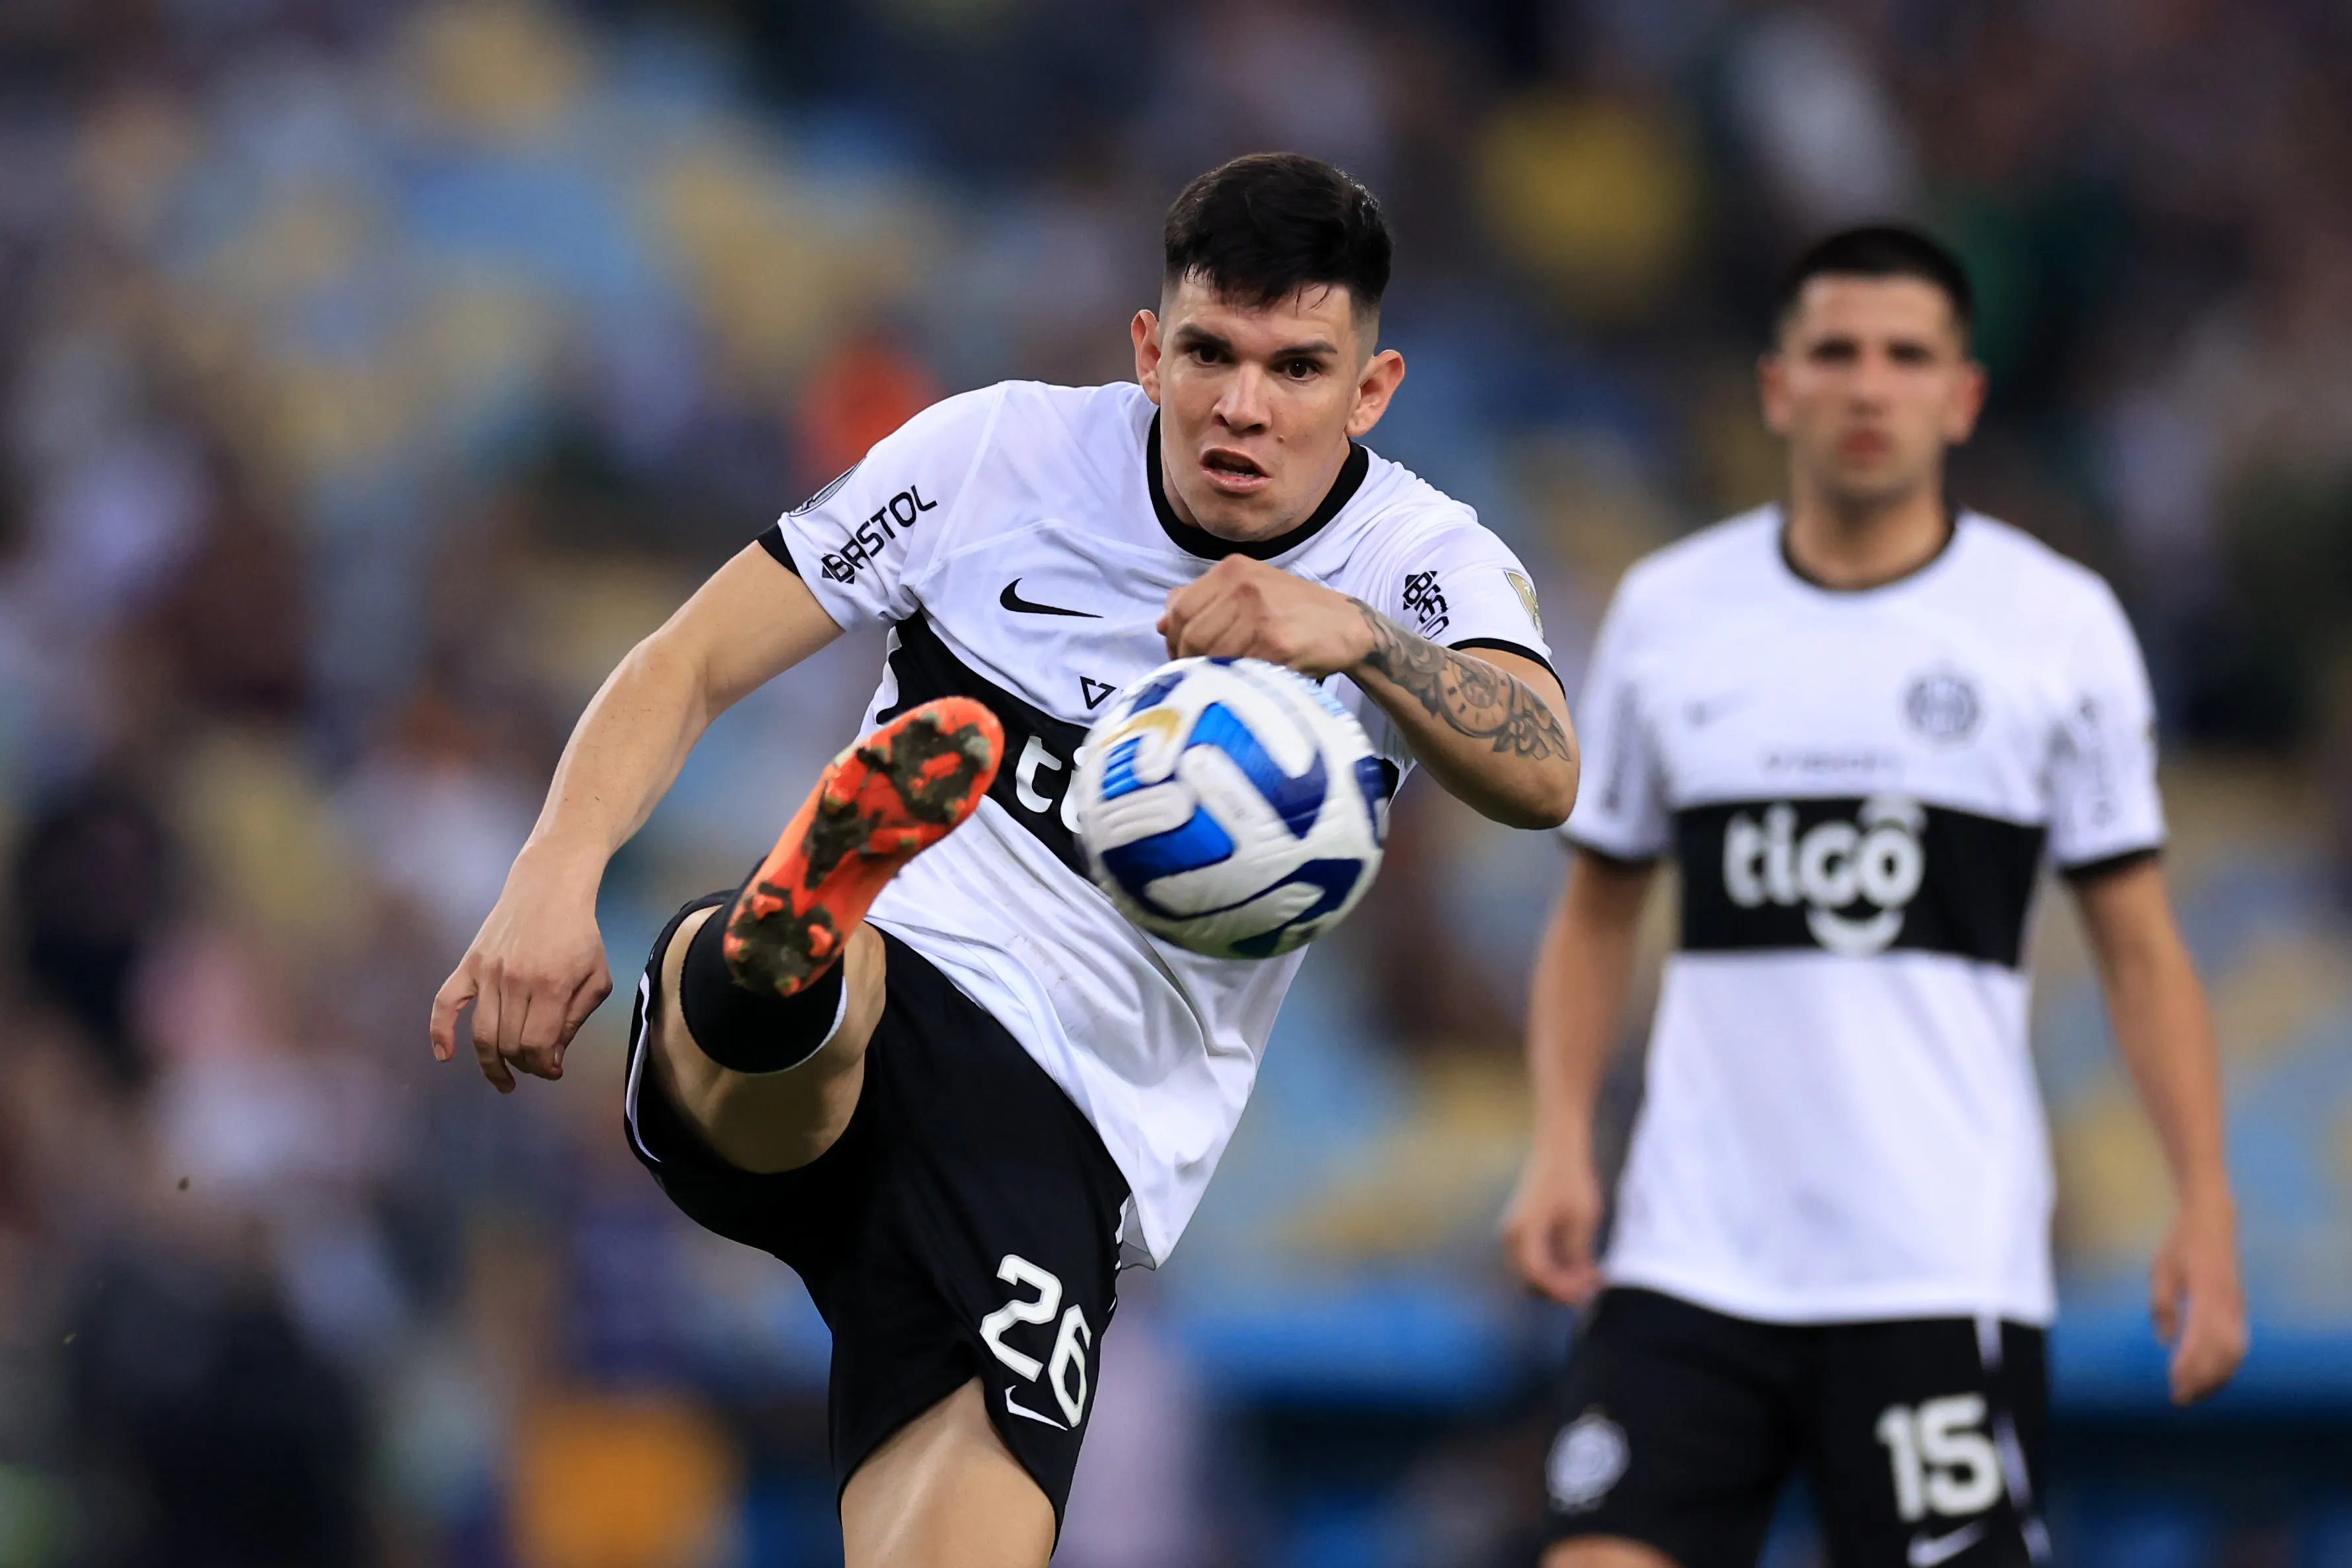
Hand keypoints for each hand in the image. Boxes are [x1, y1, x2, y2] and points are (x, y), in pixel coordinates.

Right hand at [429, 850, 613, 1093]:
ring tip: (504, 1079)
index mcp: (552, 985)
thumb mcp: (596, 976)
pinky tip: (444, 1055)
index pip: (539, 1046)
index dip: (545, 1067)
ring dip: (491, 1064)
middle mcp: (516, 980)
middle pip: (509, 1044)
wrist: (549, 887)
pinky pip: (445, 1002)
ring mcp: (488, 972)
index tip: (554, 1070)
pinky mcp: (469, 963)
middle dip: (524, 1066)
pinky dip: (439, 1031)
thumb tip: (552, 1058)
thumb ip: (577, 1019)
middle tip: (536, 1065)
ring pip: (482, 1034)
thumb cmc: (580, 935)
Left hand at [1159, 556, 1375, 676]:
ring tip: (1224, 680)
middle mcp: (1243, 585)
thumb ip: (1205, 600)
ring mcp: (1259, 613)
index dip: (1173, 640)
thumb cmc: (1295, 613)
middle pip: (1190, 634)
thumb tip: (1162, 622)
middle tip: (1198, 677)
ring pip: (1211, 654)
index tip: (1180, 658)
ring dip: (1213, 674)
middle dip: (1188, 661)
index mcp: (1232, 569)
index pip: (1179, 609)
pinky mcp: (1275, 643)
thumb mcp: (1250, 590)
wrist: (1348, 627)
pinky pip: (1238, 669)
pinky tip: (1246, 682)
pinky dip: (1236, 681)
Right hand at [1501, 1151, 1605, 1304]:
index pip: (1538, 1275)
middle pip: (1532, 1282)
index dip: (1563, 1289)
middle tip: (1594, 1281)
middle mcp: (1512, 1237)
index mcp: (1525, 1231)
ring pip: (1533, 1277)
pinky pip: (1535, 1264)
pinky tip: (1582, 1265)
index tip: (1590, 1288)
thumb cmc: (1572, 1181)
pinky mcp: (1521, 1235)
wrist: (1558, 1152)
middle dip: (1563, 1289)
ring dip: (1560, 1282)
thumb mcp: (1582, 1220)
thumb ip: (1577, 1254)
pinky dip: (1556, 1270)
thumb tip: (1579, 1284)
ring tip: (1591, 1274)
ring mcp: (1514, 1237)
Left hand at [2151, 1193, 2247, 1403]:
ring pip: (2234, 1353)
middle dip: (2202, 1379)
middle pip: (2221, 1353)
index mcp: (2206, 1293)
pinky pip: (2238, 1345)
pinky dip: (2226, 1365)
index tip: (2173, 1383)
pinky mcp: (2239, 1310)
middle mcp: (2228, 1304)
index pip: (2201, 1339)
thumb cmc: (2181, 1246)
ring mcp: (2237, 1307)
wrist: (2213, 1223)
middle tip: (2179, 1398)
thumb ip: (2163, 1306)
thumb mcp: (2162, 1270)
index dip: (2189, 1365)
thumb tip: (2165, 1341)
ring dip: (2216, 1377)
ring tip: (2193, 1394)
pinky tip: (2210, 1377)